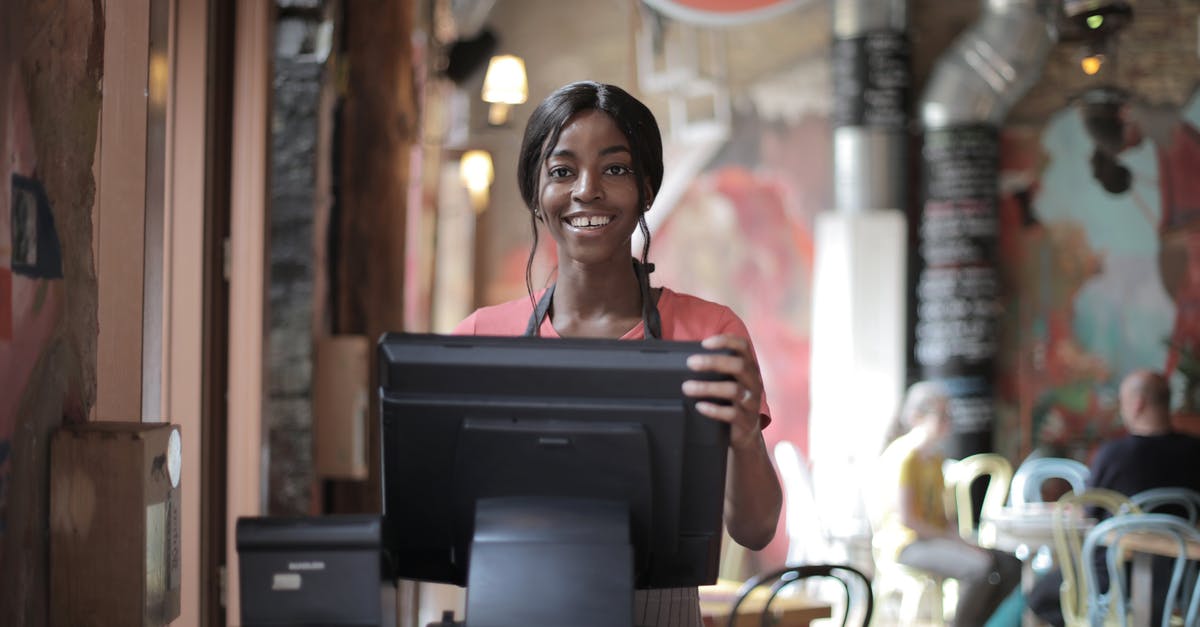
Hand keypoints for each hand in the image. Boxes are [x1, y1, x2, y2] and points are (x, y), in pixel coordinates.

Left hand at [681, 334, 764, 449]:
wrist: (745, 433)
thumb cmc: (730, 400)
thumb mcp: (727, 381)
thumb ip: (714, 370)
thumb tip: (683, 359)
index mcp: (749, 367)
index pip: (743, 347)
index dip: (726, 341)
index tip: (705, 343)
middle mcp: (753, 382)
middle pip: (738, 366)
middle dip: (713, 362)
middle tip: (690, 363)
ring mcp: (751, 402)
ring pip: (733, 390)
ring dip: (707, 387)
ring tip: (687, 387)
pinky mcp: (746, 421)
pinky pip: (731, 414)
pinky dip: (714, 409)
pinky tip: (700, 407)